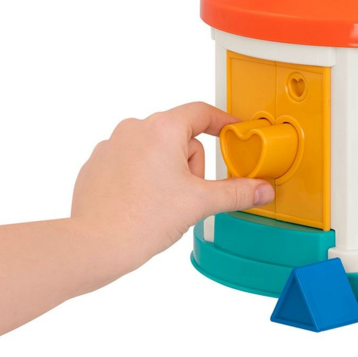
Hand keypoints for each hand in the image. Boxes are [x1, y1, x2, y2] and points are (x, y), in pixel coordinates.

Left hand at [70, 102, 274, 268]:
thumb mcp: (200, 203)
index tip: (233, 131)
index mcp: (162, 129)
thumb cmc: (142, 220)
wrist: (95, 246)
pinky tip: (143, 202)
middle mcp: (134, 128)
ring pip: (157, 149)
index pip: (201, 112)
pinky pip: (133, 161)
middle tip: (188, 193)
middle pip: (180, 136)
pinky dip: (144, 176)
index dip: (222, 122)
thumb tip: (262, 190)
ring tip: (163, 202)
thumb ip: (237, 192)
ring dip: (168, 170)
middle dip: (191, 164)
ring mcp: (112, 145)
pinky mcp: (98, 163)